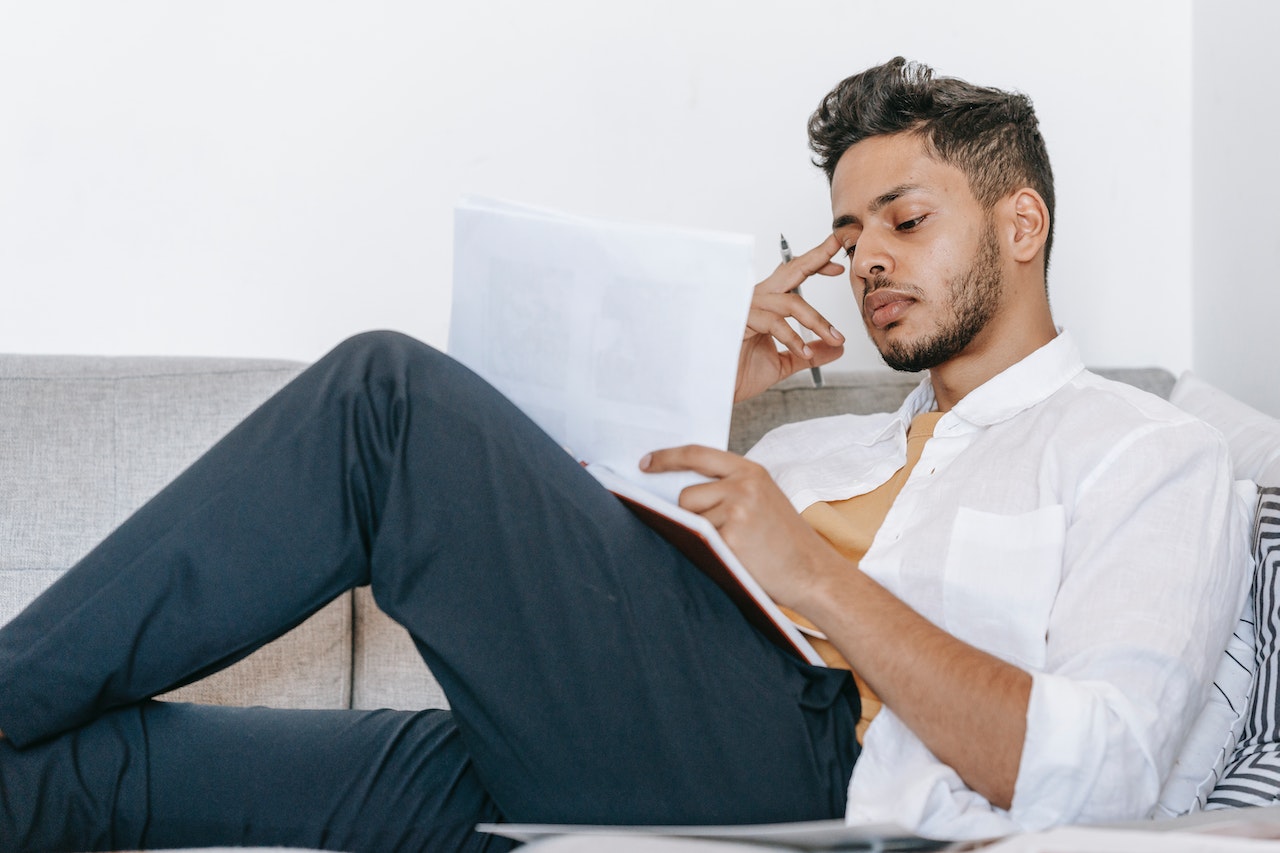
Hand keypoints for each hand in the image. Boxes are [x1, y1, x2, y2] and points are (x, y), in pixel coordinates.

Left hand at [640, 445, 842, 608]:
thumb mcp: (762, 499)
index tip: (645, 463)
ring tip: (735, 545)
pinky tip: (734, 556)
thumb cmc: (784, 540)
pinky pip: (698, 541)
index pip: (697, 454)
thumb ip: (729, 487)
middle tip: (724, 533)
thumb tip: (679, 492)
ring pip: (689, 519)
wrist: (812, 572)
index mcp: (751, 471)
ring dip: (701, 534)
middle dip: (692, 515)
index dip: (666, 457)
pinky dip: (707, 551)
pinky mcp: (731, 536)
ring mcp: (737, 510)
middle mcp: (743, 485)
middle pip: (686, 494)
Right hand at [735, 234, 847, 402]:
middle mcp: (757, 299)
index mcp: (766, 304)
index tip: (838, 268)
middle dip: (816, 257)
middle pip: (790, 270)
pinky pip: (774, 323)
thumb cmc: (739, 374)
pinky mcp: (740, 320)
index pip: (793, 276)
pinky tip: (806, 353)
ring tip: (835, 338)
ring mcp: (747, 307)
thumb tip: (837, 349)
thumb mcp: (784, 363)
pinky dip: (794, 338)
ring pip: (790, 302)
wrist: (716, 391)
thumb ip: (808, 354)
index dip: (815, 266)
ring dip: (817, 321)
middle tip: (837, 245)